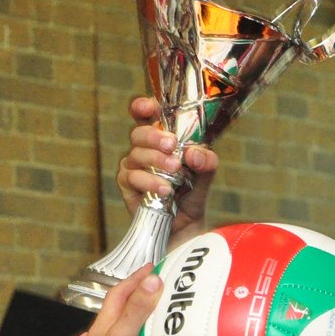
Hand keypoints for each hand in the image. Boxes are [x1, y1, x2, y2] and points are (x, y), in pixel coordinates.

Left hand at [66, 264, 161, 335]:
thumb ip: (137, 311)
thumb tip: (153, 281)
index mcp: (101, 329)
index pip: (117, 296)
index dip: (134, 280)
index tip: (152, 269)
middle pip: (114, 314)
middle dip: (132, 299)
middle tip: (153, 290)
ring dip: (128, 325)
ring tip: (146, 320)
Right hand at [118, 95, 218, 248]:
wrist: (186, 229)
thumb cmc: (192, 195)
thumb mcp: (206, 176)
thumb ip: (206, 162)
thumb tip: (193, 154)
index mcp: (161, 138)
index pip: (146, 116)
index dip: (143, 107)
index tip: (149, 107)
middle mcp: (144, 150)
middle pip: (137, 133)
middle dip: (153, 136)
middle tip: (171, 145)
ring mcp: (133, 167)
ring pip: (135, 154)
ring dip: (156, 161)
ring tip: (175, 172)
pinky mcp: (127, 187)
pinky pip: (132, 178)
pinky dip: (149, 182)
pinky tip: (165, 191)